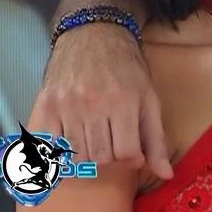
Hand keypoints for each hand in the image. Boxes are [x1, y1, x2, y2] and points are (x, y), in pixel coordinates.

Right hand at [31, 24, 172, 180]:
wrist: (94, 35)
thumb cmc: (127, 69)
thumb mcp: (149, 98)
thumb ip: (157, 138)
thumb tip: (167, 176)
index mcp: (124, 101)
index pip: (127, 153)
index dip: (132, 158)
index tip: (131, 150)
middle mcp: (93, 103)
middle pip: (100, 158)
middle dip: (109, 158)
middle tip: (111, 144)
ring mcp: (66, 105)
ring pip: (75, 156)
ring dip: (86, 157)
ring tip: (92, 142)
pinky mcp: (45, 106)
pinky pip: (47, 146)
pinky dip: (56, 156)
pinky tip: (65, 151)